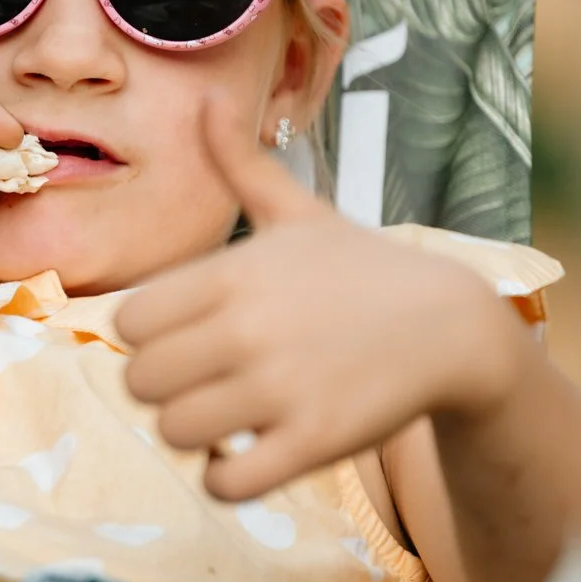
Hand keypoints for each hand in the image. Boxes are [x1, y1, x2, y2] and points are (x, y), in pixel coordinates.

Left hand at [114, 93, 524, 502]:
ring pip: (174, 432)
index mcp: (233, 273)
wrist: (454, 328)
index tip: (182, 337)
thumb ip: (239, 163)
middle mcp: (248, 328)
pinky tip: (247, 455)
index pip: (127, 320)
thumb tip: (205, 100)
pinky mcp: (314, 441)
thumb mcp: (298, 211)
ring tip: (224, 420)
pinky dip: (224, 478)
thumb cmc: (361, 270)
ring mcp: (281, 387)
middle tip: (200, 384)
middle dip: (162, 388)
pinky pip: (225, 482)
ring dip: (191, 434)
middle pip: (139, 381)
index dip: (146, 336)